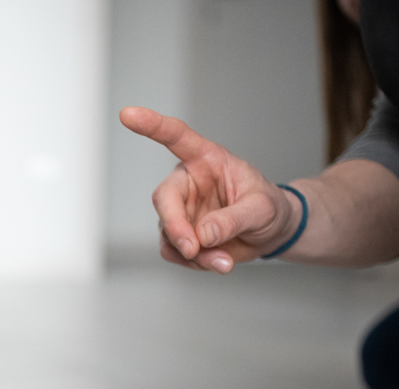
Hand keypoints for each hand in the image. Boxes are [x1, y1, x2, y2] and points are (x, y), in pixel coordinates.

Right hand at [119, 106, 301, 272]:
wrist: (271, 233)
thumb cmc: (268, 208)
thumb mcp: (261, 209)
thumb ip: (232, 219)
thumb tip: (201, 234)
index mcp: (206, 160)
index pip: (175, 137)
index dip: (151, 125)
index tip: (127, 114)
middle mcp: (187, 183)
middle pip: (164, 200)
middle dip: (176, 226)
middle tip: (192, 249)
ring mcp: (181, 211)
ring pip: (168, 233)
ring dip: (193, 254)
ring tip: (224, 261)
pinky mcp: (180, 236)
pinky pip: (175, 252)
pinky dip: (195, 263)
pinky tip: (218, 263)